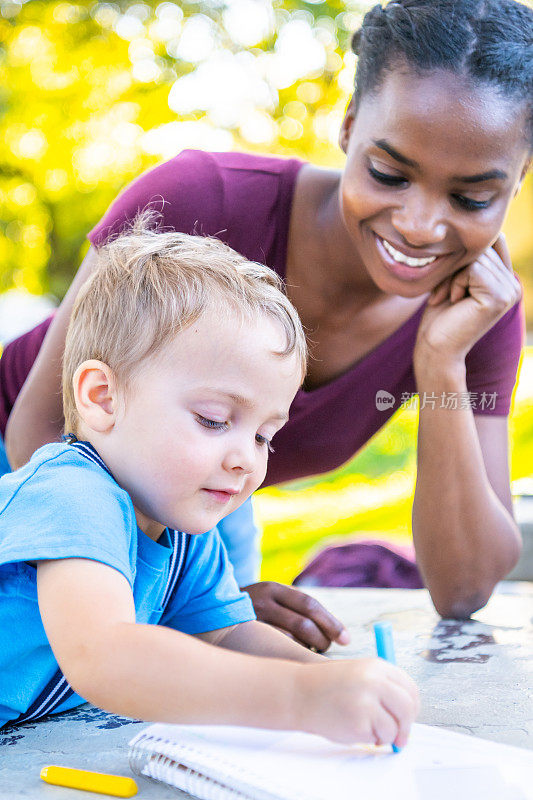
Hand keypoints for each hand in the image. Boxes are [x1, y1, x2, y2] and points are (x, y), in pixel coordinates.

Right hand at [242, 581, 349, 651]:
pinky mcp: (246, 643)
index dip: (331, 622)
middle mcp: (261, 603)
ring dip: (307, 650)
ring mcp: (252, 624)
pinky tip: (292, 658)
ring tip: (310, 652)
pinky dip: (291, 658)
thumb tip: (333, 631)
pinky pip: (277, 654)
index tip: (346, 638)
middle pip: (303, 625)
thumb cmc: (252, 610)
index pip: (309, 605)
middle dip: (322, 639)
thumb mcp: (270, 598)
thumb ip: (294, 608)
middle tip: (328, 647)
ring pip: (291, 642)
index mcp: (272, 588)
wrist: (209, 614)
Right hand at [297, 658, 419, 745]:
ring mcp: (367, 701)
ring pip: (395, 727)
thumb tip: (408, 710)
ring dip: (386, 735)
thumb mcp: (358, 674)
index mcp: (376, 666)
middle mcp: (374, 680)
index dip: (412, 706)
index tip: (409, 717)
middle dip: (406, 727)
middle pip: (408, 708)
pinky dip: (371, 739)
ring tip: (367, 729)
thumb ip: (383, 687)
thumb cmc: (326, 686)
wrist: (298, 692)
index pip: (410, 688)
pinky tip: (354, 729)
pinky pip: (378, 738)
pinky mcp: (360, 721)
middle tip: (401, 738)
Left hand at [414, 234, 521, 369]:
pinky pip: (474, 269)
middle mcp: (513, 285)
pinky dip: (456, 282)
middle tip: (444, 294)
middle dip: (455, 267)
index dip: (466, 252)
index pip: (493, 241)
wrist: (435, 347)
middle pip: (482, 248)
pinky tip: (455, 302)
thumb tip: (478, 227)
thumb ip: (472, 257)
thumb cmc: (440, 315)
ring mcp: (510, 291)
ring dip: (453, 276)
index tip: (450, 281)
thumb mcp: (456, 278)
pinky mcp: (500, 297)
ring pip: (477, 257)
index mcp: (506, 280)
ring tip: (448, 298)